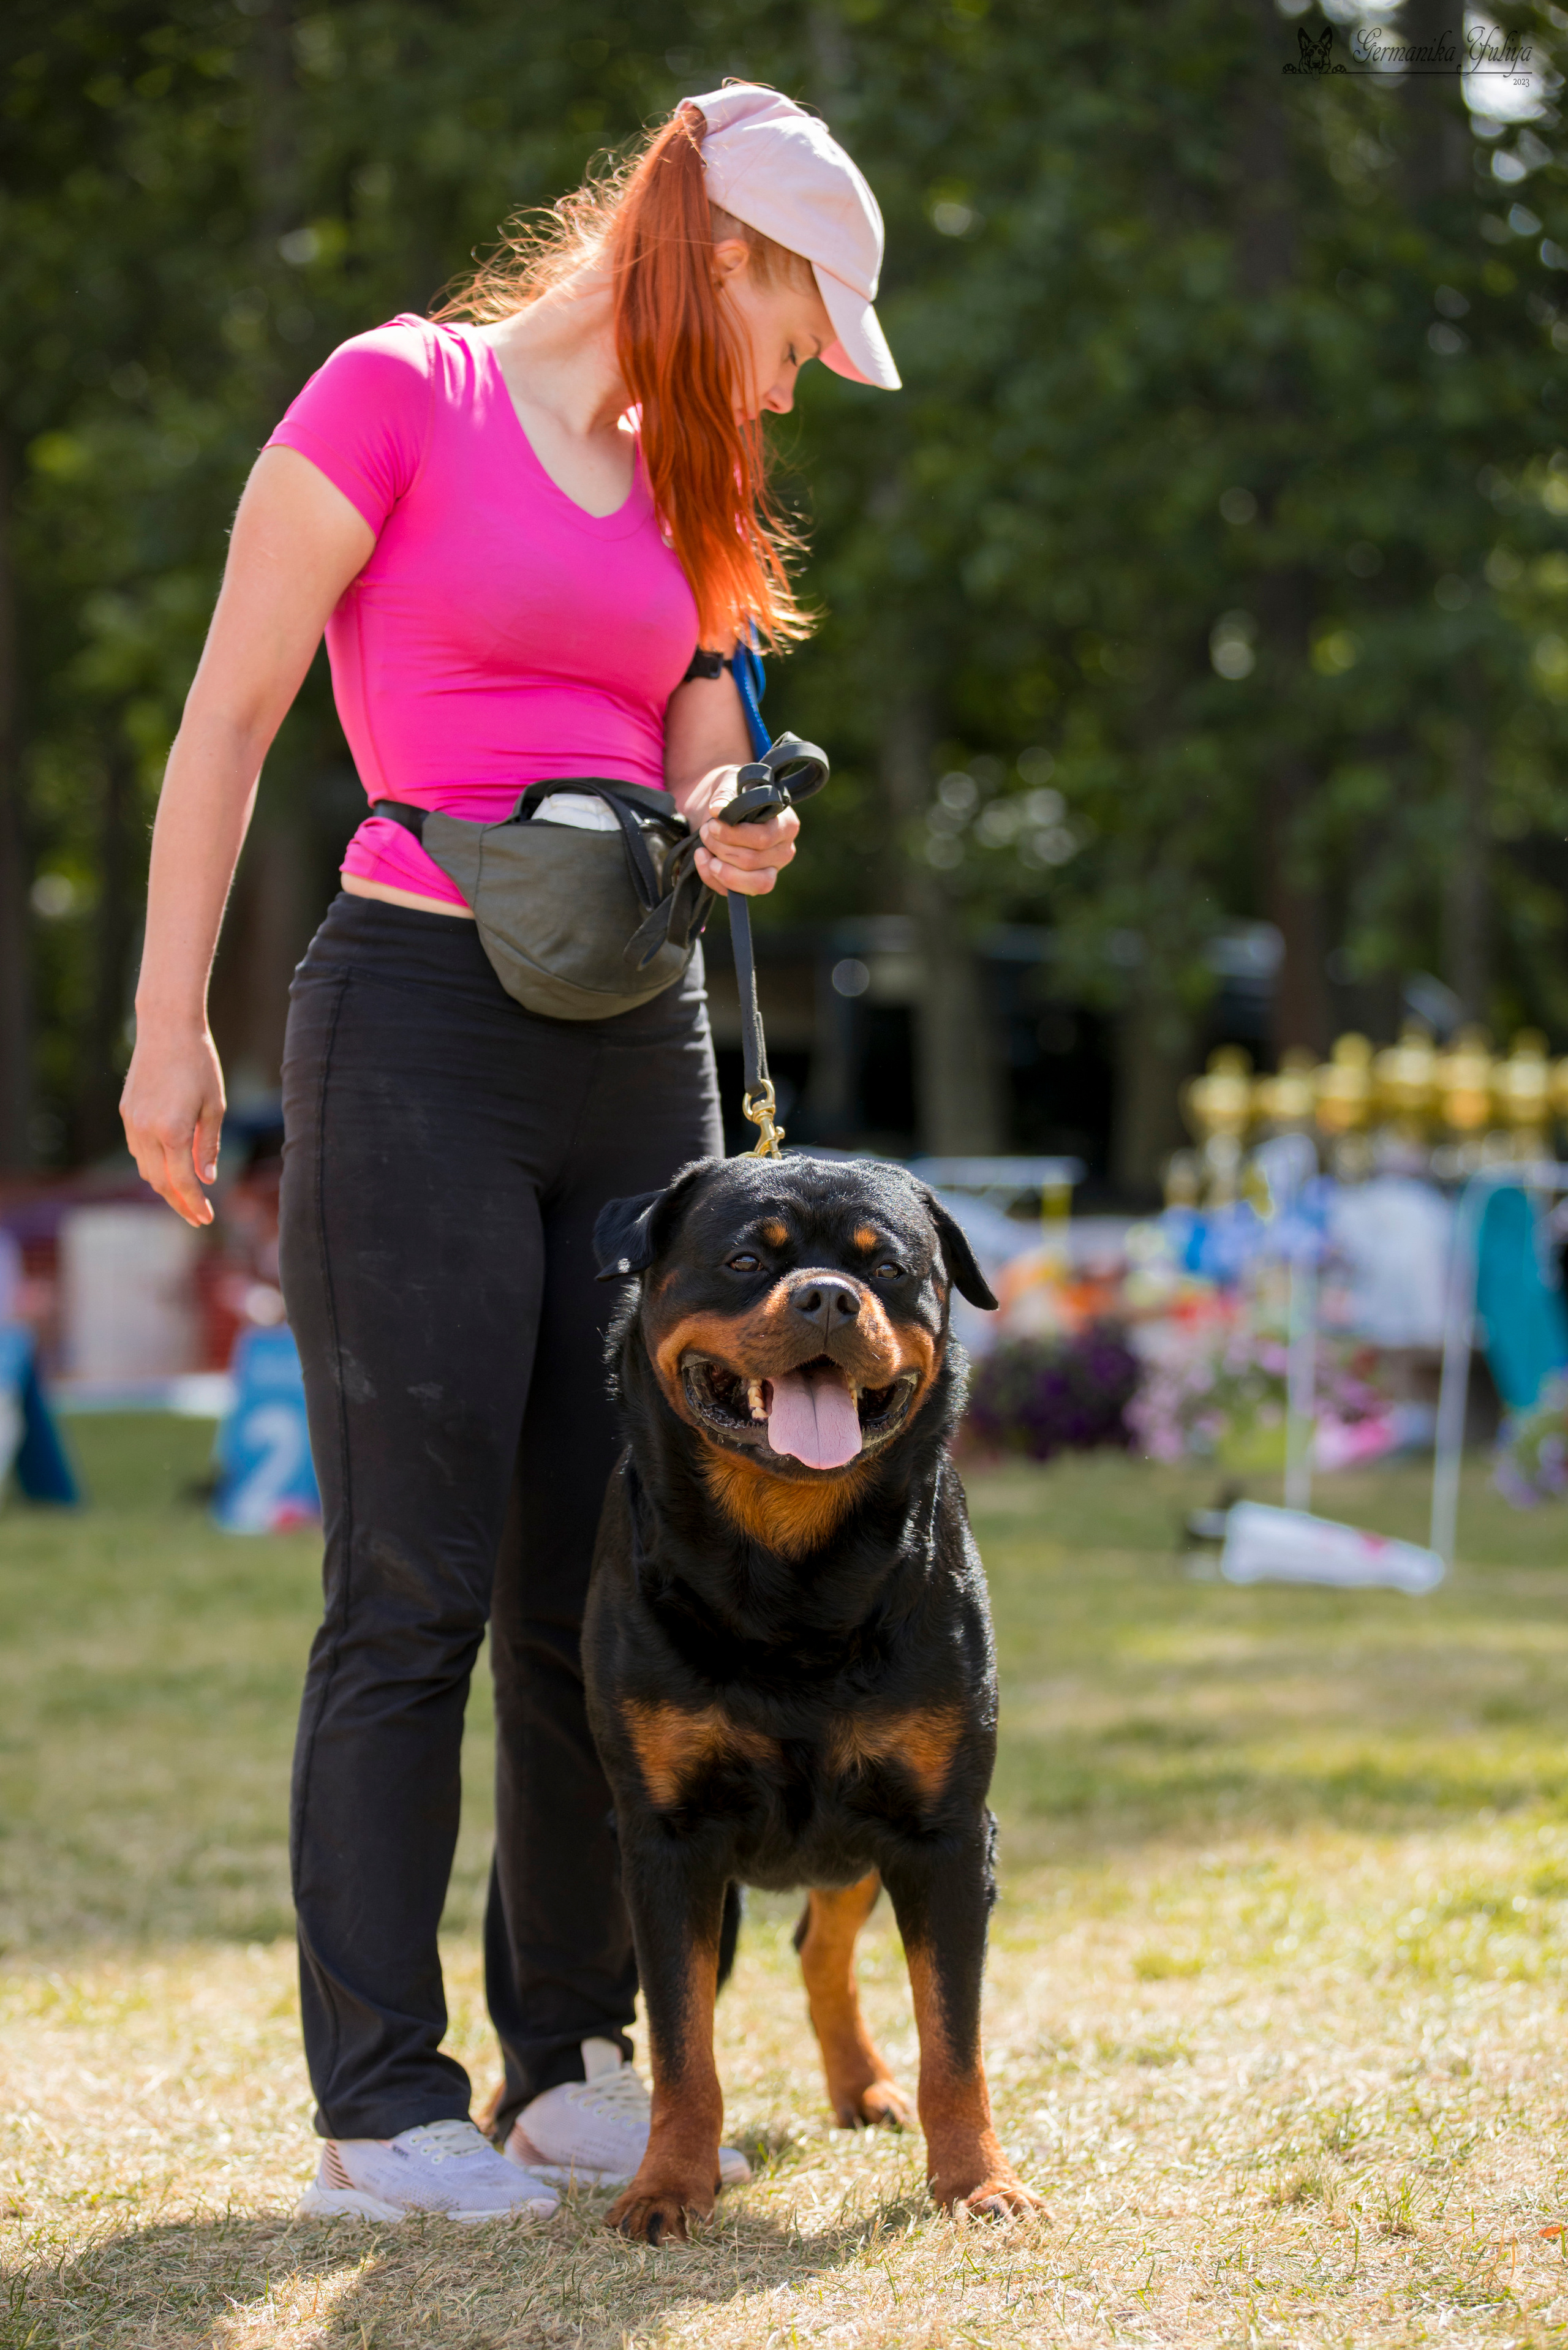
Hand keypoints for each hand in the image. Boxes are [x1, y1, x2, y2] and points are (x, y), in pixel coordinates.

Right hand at [120, 1023, 226, 1227]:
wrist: (166, 1029)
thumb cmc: (199, 1063)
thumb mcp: (214, 1105)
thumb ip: (208, 1145)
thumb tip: (207, 1179)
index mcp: (172, 1131)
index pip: (182, 1181)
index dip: (195, 1204)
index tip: (207, 1219)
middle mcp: (146, 1130)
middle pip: (159, 1182)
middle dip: (179, 1203)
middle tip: (197, 1217)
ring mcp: (131, 1122)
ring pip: (145, 1168)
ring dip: (164, 1186)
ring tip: (186, 1196)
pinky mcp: (125, 1113)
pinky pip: (137, 1150)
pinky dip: (153, 1165)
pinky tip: (169, 1167)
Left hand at [690, 766, 800, 897]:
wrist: (720, 807)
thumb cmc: (732, 793)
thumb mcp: (729, 782)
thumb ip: (726, 793)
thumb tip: (718, 809)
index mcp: (786, 824)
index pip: (764, 838)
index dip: (734, 835)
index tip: (713, 823)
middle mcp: (783, 851)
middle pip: (752, 861)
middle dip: (721, 847)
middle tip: (705, 830)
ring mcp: (770, 871)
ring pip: (753, 885)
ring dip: (719, 868)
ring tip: (703, 848)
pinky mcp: (750, 885)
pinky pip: (732, 892)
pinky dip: (711, 877)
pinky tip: (702, 858)